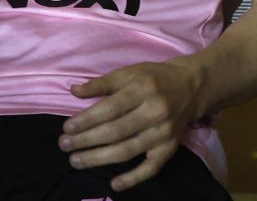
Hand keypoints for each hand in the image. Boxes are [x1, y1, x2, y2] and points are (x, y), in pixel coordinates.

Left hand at [60, 60, 202, 190]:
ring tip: (76, 161)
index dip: (86, 120)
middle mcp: (155, 111)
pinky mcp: (170, 148)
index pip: (110, 108)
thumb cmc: (154, 78)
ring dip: (99, 159)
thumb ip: (102, 83)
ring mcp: (164, 132)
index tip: (67, 127)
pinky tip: (113, 184)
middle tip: (65, 145)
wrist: (192, 86)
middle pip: (115, 131)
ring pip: (128, 150)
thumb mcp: (129, 72)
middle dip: (86, 140)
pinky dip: (133, 178)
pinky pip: (151, 168)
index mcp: (143, 89)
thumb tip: (74, 92)